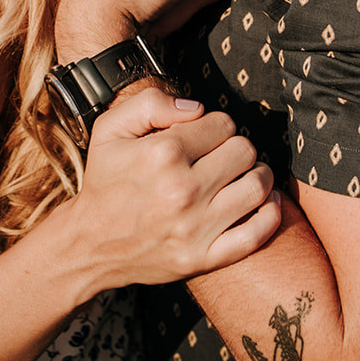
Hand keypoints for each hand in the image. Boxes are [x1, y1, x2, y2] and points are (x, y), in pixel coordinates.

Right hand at [77, 88, 280, 282]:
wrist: (89, 243)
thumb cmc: (105, 181)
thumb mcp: (109, 128)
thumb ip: (150, 102)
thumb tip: (197, 107)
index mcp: (162, 154)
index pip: (222, 124)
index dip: (215, 125)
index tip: (204, 137)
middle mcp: (182, 190)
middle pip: (244, 151)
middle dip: (236, 147)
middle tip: (221, 155)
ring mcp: (195, 228)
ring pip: (258, 187)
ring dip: (257, 175)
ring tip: (242, 175)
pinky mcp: (203, 258)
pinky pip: (256, 234)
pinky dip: (270, 214)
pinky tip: (264, 201)